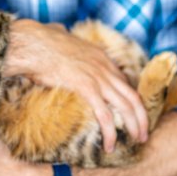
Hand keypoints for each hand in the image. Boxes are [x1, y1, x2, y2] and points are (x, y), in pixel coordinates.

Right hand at [4, 19, 147, 152]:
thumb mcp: (59, 34)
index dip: (131, 99)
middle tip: (143, 133)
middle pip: (133, 96)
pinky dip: (110, 133)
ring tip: (135, 141)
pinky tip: (110, 145)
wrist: (33, 44)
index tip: (132, 113)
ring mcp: (98, 78)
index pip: (124, 81)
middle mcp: (105, 67)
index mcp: (100, 56)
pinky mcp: (87, 89)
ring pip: (126, 107)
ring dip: (134, 127)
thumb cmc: (39, 41)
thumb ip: (63, 35)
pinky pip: (105, 116)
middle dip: (141, 117)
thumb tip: (57, 30)